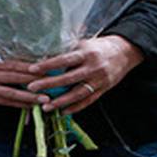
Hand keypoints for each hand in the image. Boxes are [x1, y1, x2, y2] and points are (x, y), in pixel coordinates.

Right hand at [0, 59, 46, 107]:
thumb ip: (3, 64)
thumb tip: (26, 66)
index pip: (12, 65)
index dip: (28, 67)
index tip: (43, 68)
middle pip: (14, 79)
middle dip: (33, 82)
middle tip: (49, 84)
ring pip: (11, 93)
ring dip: (29, 97)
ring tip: (43, 99)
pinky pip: (6, 103)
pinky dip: (19, 105)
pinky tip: (30, 106)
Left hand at [27, 35, 143, 114]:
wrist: (125, 52)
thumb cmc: (97, 47)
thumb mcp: (83, 44)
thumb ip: (66, 51)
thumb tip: (41, 57)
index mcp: (86, 53)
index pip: (64, 59)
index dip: (48, 65)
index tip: (32, 69)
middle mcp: (93, 67)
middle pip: (69, 78)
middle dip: (49, 84)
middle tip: (31, 88)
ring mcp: (100, 80)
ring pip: (78, 93)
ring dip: (61, 102)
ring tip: (45, 107)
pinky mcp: (104, 89)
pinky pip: (88, 101)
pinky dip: (75, 107)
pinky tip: (63, 112)